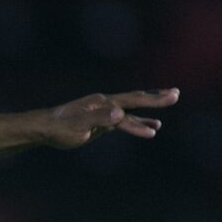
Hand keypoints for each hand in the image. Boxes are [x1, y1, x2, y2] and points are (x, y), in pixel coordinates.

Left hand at [50, 88, 178, 147]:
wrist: (45, 128)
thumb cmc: (60, 127)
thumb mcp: (79, 124)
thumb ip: (99, 118)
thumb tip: (121, 113)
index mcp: (103, 102)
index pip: (132, 101)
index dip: (152, 101)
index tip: (171, 98)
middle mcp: (106, 103)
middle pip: (135, 100)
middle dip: (156, 98)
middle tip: (176, 93)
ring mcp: (105, 112)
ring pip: (132, 111)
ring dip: (150, 110)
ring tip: (169, 104)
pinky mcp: (102, 122)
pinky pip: (126, 121)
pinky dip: (139, 123)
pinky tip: (151, 128)